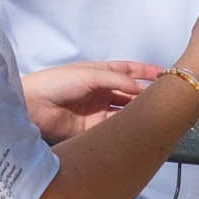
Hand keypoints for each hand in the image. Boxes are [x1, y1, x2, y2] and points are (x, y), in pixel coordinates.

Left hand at [22, 58, 158, 141]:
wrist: (33, 105)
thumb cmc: (57, 82)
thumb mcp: (91, 75)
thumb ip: (118, 80)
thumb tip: (141, 87)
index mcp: (99, 73)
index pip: (129, 70)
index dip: (146, 72)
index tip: (165, 74)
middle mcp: (101, 91)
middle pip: (130, 92)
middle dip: (146, 94)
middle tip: (164, 96)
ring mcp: (98, 109)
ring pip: (124, 110)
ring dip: (138, 111)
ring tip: (156, 111)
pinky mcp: (93, 128)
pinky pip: (114, 126)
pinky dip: (126, 126)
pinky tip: (138, 126)